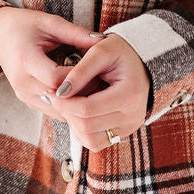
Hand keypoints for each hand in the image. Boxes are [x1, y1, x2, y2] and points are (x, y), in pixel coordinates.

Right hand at [0, 7, 103, 113]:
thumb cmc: (24, 25)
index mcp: (25, 59)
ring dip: (76, 102)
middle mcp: (21, 81)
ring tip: (95, 90)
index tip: (97, 69)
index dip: (78, 78)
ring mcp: (22, 94)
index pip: (55, 79)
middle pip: (57, 97)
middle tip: (103, 84)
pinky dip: (67, 105)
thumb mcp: (50, 23)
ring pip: (56, 108)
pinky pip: (51, 109)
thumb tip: (103, 40)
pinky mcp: (25, 100)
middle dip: (81, 92)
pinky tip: (82, 95)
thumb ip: (76, 33)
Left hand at [48, 33, 150, 151]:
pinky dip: (82, 131)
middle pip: (87, 126)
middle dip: (66, 112)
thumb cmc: (120, 52)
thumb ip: (80, 71)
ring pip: (90, 140)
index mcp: (129, 94)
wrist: (141, 61)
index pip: (88, 109)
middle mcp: (133, 116)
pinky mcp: (124, 133)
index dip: (64, 103)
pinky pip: (96, 142)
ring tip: (69, 104)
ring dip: (73, 124)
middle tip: (56, 98)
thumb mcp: (100, 51)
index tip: (51, 92)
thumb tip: (60, 93)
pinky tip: (79, 113)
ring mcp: (130, 127)